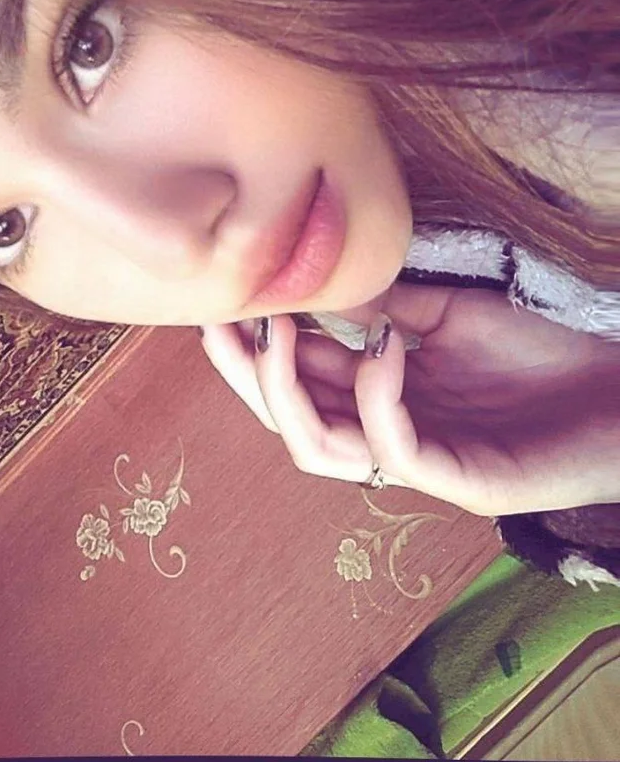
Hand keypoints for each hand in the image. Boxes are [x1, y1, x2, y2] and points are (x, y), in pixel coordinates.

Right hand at [199, 283, 619, 515]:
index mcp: (380, 397)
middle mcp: (386, 435)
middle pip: (289, 421)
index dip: (255, 346)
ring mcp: (421, 462)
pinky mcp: (459, 480)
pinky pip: (393, 448)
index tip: (224, 298)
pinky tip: (385, 343)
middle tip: (219, 322)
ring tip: (282, 330)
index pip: (297, 381)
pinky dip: (376, 394)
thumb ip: (388, 305)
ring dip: (288, 390)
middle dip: (247, 374)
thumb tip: (320, 281)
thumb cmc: (542, 351)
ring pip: (320, 449)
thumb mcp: (450, 313)